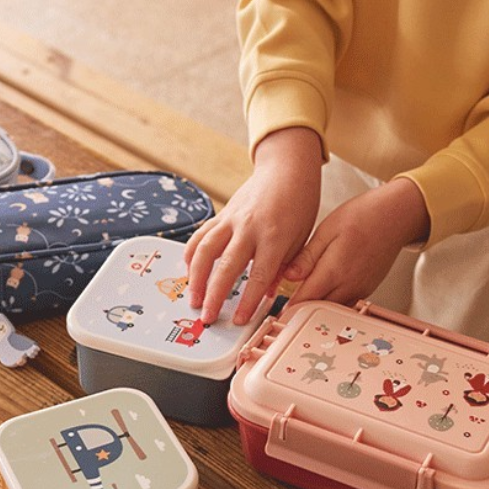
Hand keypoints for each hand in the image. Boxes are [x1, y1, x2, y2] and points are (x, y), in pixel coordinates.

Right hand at [183, 127, 321, 325]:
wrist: (287, 169)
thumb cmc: (299, 204)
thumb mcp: (300, 239)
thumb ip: (284, 267)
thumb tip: (268, 294)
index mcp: (275, 236)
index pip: (259, 275)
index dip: (248, 301)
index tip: (240, 320)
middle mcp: (250, 228)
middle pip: (226, 266)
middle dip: (215, 295)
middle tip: (207, 318)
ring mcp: (232, 219)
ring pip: (206, 250)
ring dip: (196, 278)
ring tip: (194, 299)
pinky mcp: (222, 213)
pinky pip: (201, 235)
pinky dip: (192, 253)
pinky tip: (188, 270)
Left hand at [282, 177, 429, 308]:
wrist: (396, 216)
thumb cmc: (364, 216)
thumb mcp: (327, 229)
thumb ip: (307, 256)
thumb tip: (289, 276)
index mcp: (335, 270)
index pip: (305, 299)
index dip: (288, 306)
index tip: (276, 308)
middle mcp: (349, 284)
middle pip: (318, 307)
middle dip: (300, 308)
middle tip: (284, 306)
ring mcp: (360, 289)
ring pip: (332, 308)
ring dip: (317, 306)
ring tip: (302, 299)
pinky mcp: (367, 289)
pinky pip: (345, 302)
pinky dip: (332, 300)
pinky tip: (324, 289)